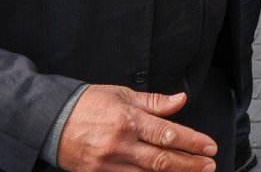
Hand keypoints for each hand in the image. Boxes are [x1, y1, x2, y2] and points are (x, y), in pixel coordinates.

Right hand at [56, 85, 216, 171]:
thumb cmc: (88, 104)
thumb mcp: (122, 95)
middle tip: (209, 165)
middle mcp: (120, 144)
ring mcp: (109, 163)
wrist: (51, 120)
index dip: (192, 142)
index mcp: (128, 120)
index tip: (209, 147)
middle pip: (162, 160)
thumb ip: (154, 102)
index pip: (168, 134)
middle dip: (190, 164)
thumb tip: (181, 100)